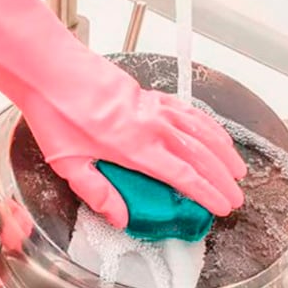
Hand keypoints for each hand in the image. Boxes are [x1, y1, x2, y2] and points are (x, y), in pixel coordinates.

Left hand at [0, 0, 246, 228]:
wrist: (49, 68)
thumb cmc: (55, 113)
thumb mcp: (68, 163)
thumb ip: (98, 193)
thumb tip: (122, 219)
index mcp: (134, 147)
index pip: (182, 175)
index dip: (207, 193)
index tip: (223, 206)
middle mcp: (151, 125)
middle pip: (199, 154)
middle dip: (222, 177)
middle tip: (238, 196)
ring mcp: (152, 107)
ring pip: (199, 130)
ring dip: (222, 150)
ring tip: (237, 167)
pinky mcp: (147, 94)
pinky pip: (186, 111)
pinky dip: (205, 124)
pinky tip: (212, 132)